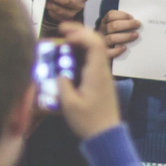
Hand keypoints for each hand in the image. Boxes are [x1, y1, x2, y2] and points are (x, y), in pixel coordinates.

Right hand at [56, 22, 121, 140]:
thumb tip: (59, 72)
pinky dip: (81, 53)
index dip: (79, 34)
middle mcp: (102, 70)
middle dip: (79, 32)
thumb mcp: (69, 105)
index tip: (63, 34)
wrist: (106, 135)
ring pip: (95, 49)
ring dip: (80, 41)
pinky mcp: (101, 80)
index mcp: (97, 73)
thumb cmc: (88, 121)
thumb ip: (63, 84)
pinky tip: (69, 57)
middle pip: (96, 41)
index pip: (94, 43)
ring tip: (63, 40)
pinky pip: (92, 59)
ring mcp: (103, 74)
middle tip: (62, 30)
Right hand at [98, 9, 141, 57]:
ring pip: (112, 38)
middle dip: (128, 24)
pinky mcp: (104, 54)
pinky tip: (124, 48)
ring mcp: (102, 43)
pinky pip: (109, 52)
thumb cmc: (114, 37)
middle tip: (138, 24)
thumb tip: (135, 21)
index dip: (122, 15)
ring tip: (135, 35)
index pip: (110, 15)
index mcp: (104, 23)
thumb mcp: (114, 28)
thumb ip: (121, 23)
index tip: (132, 17)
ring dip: (125, 36)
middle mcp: (102, 32)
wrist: (103, 53)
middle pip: (113, 26)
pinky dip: (117, 50)